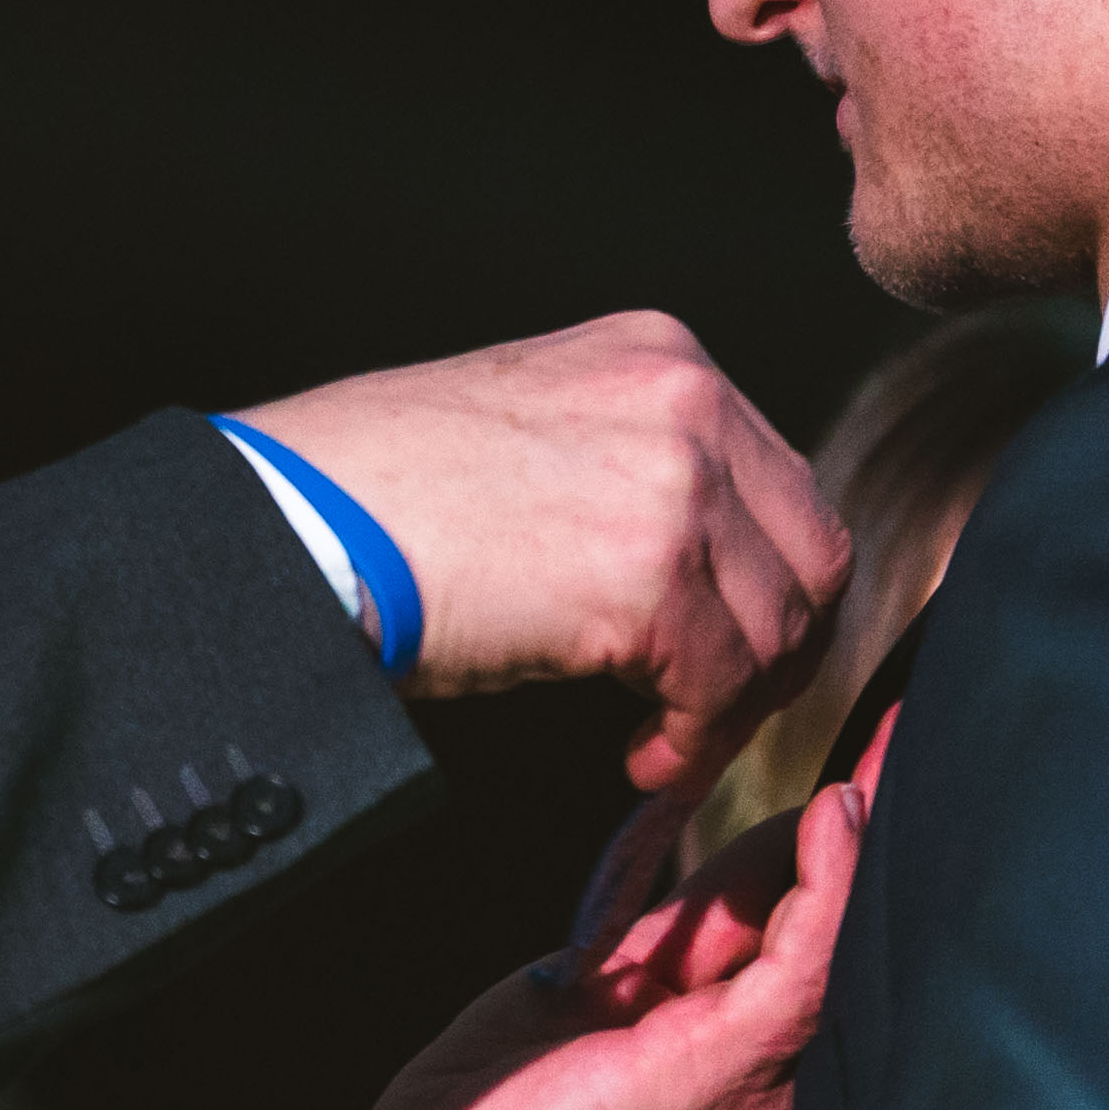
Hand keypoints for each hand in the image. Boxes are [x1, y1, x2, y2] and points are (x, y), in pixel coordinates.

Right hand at [234, 316, 846, 793]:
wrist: (298, 520)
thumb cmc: (381, 491)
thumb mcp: (536, 426)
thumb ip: (632, 463)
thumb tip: (702, 569)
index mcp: (659, 354)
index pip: (778, 485)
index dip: (766, 586)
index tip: (726, 648)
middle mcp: (685, 400)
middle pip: (810, 554)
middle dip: (778, 650)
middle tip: (718, 707)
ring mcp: (674, 485)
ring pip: (777, 629)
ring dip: (730, 705)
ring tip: (663, 740)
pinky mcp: (647, 578)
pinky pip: (720, 685)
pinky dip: (693, 739)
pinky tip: (644, 754)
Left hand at [288, 763, 868, 1109]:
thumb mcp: (592, 1015)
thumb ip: (669, 952)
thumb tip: (732, 872)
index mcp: (750, 1091)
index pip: (823, 960)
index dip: (853, 866)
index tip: (875, 777)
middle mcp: (785, 1109)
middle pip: (856, 954)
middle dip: (888, 841)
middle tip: (911, 736)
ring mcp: (768, 1104)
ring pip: (853, 952)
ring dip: (872, 841)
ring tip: (892, 747)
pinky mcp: (722, 1078)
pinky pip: (805, 963)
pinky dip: (827, 878)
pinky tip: (835, 812)